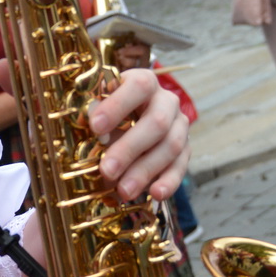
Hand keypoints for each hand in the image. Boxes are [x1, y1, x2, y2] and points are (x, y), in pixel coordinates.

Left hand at [88, 66, 188, 201]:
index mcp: (144, 83)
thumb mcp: (97, 110)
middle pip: (157, 122)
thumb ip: (93, 114)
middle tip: (107, 170)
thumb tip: (90, 122)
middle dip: (130, 148)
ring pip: (170, 146)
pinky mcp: (185, 150)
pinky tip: (154, 194)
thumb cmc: (107, 115)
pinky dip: (168, 182)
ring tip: (124, 191)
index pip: (139, 85)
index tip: (95, 127)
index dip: (118, 105)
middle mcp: (166, 101)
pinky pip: (181, 166)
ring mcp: (179, 126)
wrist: (128, 125)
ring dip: (145, 171)